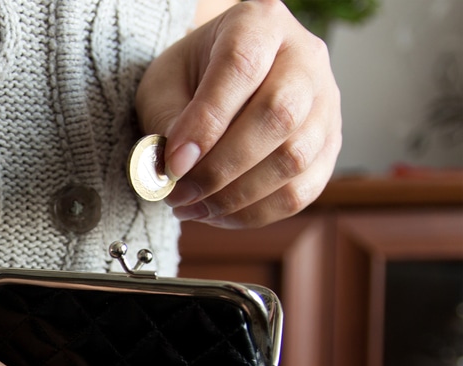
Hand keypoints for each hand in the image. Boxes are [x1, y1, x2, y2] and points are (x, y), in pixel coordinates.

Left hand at [135, 0, 340, 227]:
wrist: (219, 78)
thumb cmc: (188, 78)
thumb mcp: (164, 86)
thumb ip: (167, 121)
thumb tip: (173, 170)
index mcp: (260, 23)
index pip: (241, 67)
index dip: (206, 122)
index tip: (173, 163)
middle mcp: (305, 57)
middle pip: (279, 115)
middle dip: (221, 168)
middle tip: (179, 194)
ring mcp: (326, 103)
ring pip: (294, 159)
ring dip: (236, 197)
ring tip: (192, 208)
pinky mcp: (329, 146)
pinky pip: (301, 191)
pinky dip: (255, 212)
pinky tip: (218, 214)